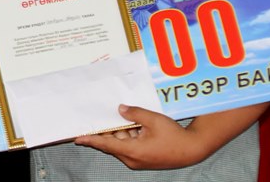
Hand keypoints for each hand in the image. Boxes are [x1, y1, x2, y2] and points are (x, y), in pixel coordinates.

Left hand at [73, 104, 204, 169]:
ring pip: (121, 144)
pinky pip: (130, 146)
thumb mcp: (153, 120)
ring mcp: (138, 160)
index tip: (77, 138)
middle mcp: (132, 159)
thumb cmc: (174, 136)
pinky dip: (129, 136)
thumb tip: (120, 109)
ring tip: (121, 118)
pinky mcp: (143, 159)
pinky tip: (133, 125)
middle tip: (96, 119)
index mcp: (132, 151)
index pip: (106, 144)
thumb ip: (134, 114)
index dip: (91, 140)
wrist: (192, 149)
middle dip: (107, 131)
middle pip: (112, 143)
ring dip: (121, 132)